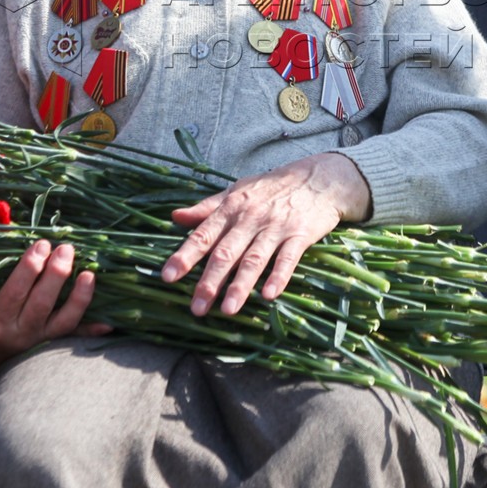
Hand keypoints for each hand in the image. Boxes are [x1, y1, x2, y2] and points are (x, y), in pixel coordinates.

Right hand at [0, 240, 111, 374]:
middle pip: (41, 303)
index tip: (41, 244)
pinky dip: (92, 330)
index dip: (29, 267)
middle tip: (66, 249)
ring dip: (79, 297)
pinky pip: (76, 338)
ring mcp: (40, 341)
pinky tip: (109, 322)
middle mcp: (21, 332)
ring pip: (64, 321)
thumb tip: (25, 246)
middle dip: (56, 275)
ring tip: (88, 274)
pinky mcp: (54, 348)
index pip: (15, 291)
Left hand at [160, 153, 370, 316]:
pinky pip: (288, 258)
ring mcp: (276, 227)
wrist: (319, 177)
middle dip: (210, 281)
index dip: (185, 256)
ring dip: (240, 285)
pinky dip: (278, 276)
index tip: (168, 276)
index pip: (204, 234)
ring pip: (254, 259)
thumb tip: (175, 216)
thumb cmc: (273, 188)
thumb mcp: (237, 191)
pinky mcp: (300, 234)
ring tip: (228, 310)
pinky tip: (269, 295)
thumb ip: (207, 207)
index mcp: (231, 208)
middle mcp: (250, 218)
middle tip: (197, 308)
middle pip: (226, 253)